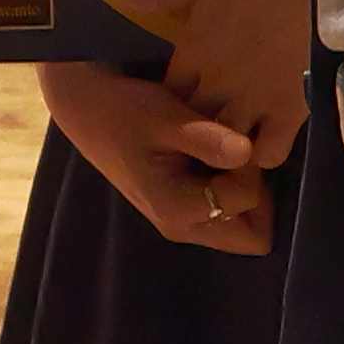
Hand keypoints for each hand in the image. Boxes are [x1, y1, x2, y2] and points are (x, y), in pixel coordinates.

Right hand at [38, 59, 271, 254]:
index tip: (232, 137)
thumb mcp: (165, 116)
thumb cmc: (124, 110)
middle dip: (257, 193)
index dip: (249, 167)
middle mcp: (182, 227)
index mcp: (178, 210)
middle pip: (252, 235)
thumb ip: (206, 138)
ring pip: (240, 225)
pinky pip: (224, 212)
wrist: (86, 108)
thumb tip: (248, 151)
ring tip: (224, 150)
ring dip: (243, 190)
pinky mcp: (180, 210)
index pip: (247, 201)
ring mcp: (181, 222)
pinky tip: (213, 153)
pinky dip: (229, 188)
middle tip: (236, 151)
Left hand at [142, 0, 314, 170]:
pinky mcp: (290, 112)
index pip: (169, 92)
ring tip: (235, 138)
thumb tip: (131, 2)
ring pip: (226, 142)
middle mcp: (218, 84)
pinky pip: (269, 151)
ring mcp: (254, 102)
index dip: (172, 98)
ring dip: (226, 143)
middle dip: (196, 125)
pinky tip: (268, 139)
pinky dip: (264, 152)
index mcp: (195, 50)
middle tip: (208, 121)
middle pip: (193, 121)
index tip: (182, 97)